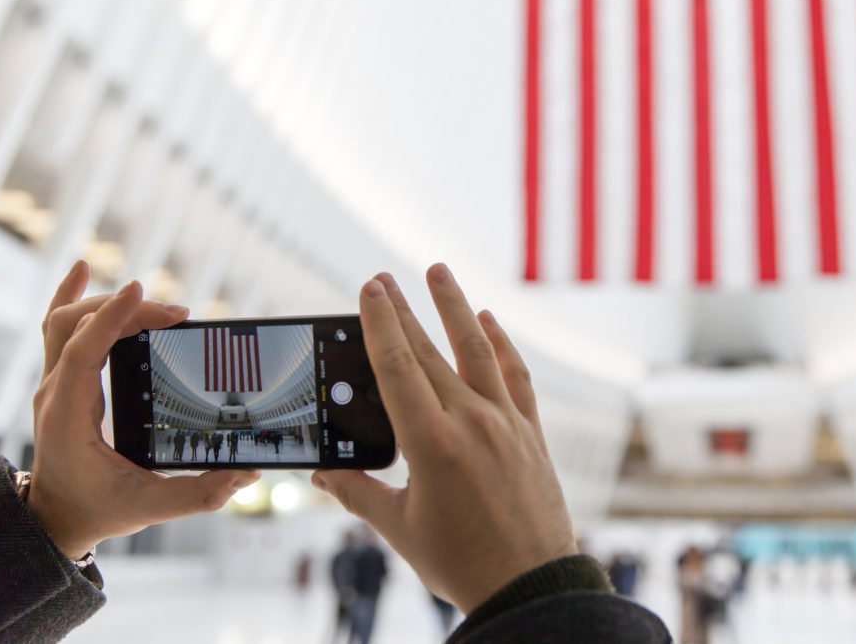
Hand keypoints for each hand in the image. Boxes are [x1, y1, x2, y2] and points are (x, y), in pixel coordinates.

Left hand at [25, 261, 259, 560]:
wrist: (57, 518)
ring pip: (66, 321)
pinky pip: (58, 327)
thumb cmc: (99, 509)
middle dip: (124, 309)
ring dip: (107, 304)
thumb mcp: (149, 507)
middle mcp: (54, 393)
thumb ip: (199, 494)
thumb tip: (245, 476)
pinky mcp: (62, 379)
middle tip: (175, 314)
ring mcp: (54, 382)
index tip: (138, 291)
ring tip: (153, 302)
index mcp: (68, 417)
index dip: (109, 317)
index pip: (81, 350)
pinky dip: (70, 295)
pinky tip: (82, 269)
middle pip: (75, 326)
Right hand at [312, 264, 576, 612]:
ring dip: (456, 307)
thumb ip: (358, 495)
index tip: (371, 288)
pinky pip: (515, 377)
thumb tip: (324, 475)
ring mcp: (505, 422)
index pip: (397, 367)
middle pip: (430, 352)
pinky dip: (502, 345)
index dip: (380, 323)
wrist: (531, 584)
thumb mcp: (401, 530)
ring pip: (477, 350)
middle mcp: (470, 421)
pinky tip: (489, 321)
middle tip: (386, 277)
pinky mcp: (530, 432)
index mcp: (431, 442)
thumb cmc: (463, 562)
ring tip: (438, 271)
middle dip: (404, 310)